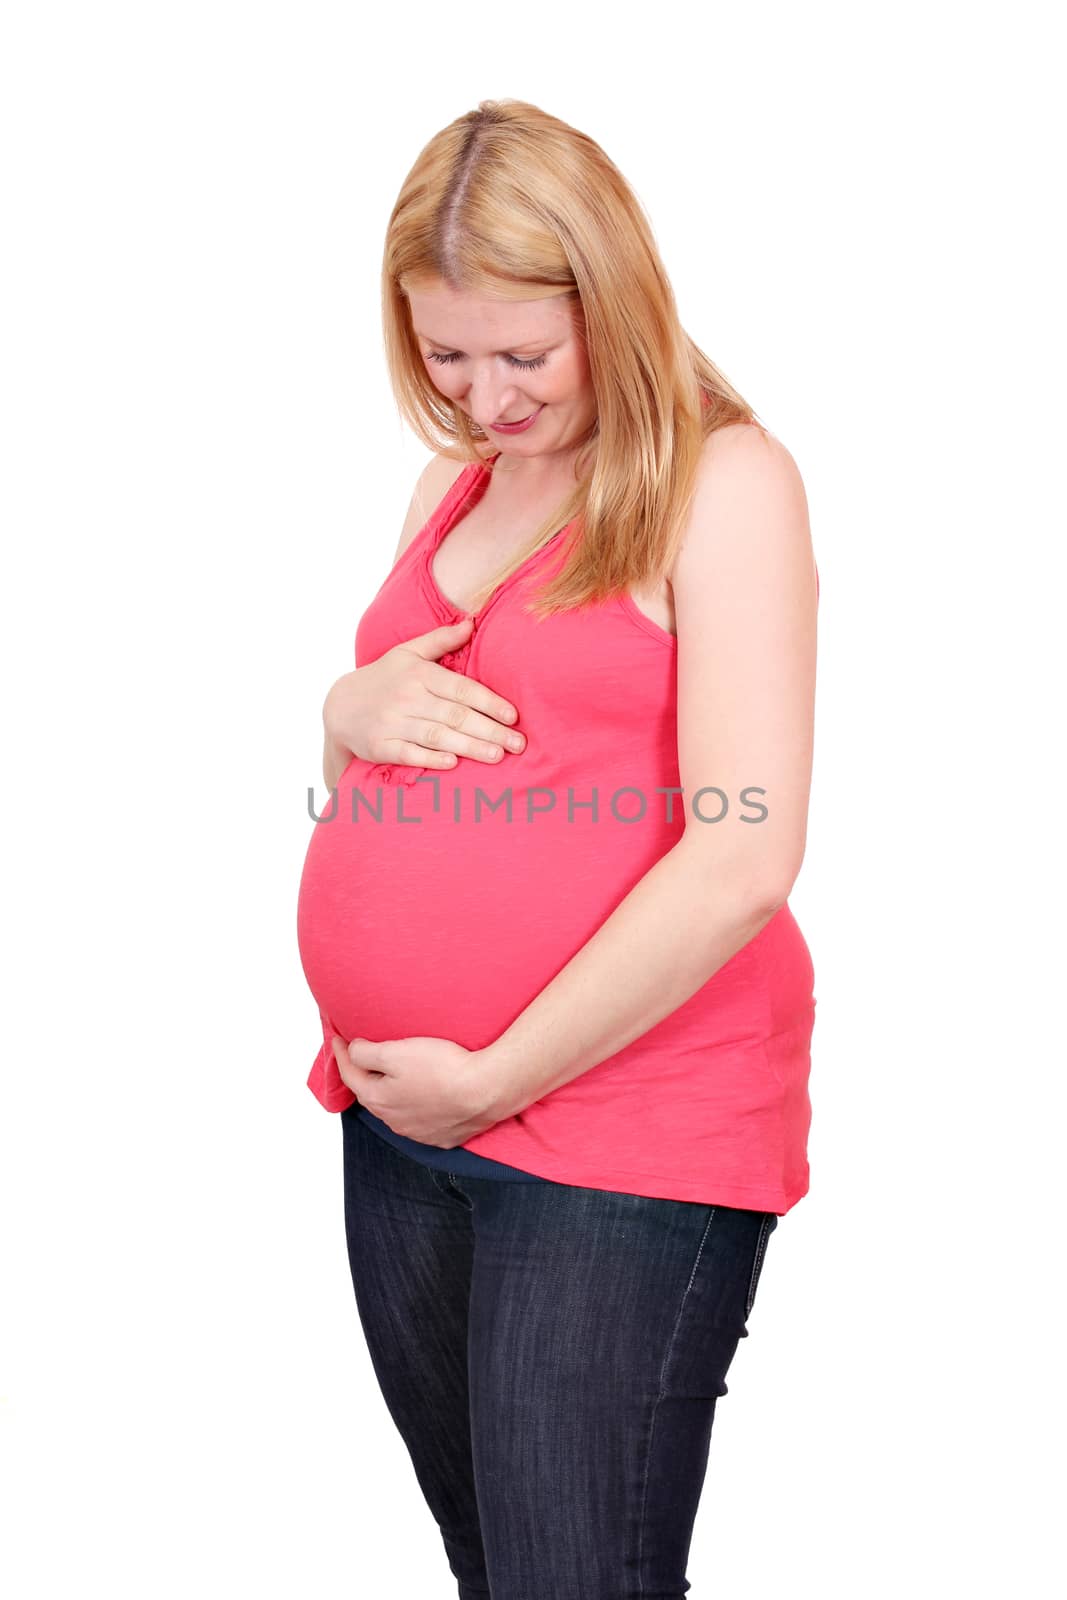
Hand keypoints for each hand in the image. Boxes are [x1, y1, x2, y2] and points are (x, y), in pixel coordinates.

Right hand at [322, 622, 526, 787]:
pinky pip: (408, 753)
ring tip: (497, 756)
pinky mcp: (379, 745)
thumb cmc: (384, 678)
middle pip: (455, 715)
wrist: (339, 706)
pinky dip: (430, 758)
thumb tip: (471, 622)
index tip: (513, 716)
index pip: (461, 688)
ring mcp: (392, 722)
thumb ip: (441, 640)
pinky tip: (453, 763)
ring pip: (437, 735)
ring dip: (469, 746)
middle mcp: (407, 697)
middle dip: (489, 730)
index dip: (489, 702)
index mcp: (419, 674)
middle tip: (518, 743)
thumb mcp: (408, 652)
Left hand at [332, 1033, 504, 1147]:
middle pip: (373, 1095)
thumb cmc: (443, 1069)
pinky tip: (426, 1096)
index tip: (337, 1038)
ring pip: (398, 1110)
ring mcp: (420, 1132)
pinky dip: (419, 1107)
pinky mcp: (444, 1135)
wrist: (487, 1090)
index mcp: (378, 1100)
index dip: (341, 1054)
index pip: (350, 1075)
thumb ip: (366, 1053)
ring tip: (396, 1076)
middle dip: (365, 1075)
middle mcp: (395, 1122)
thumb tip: (352, 1052)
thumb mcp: (396, 1052)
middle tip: (362, 1056)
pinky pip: (424, 1121)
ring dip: (393, 1093)